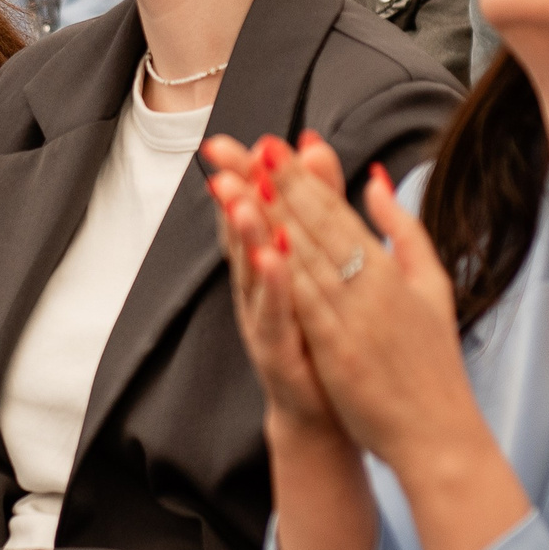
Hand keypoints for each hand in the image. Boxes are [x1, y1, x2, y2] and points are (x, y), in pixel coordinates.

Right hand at [203, 132, 345, 441]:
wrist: (327, 409)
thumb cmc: (321, 330)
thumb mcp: (319, 258)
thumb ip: (319, 202)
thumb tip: (313, 145)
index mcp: (271, 262)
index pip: (256, 208)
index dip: (247, 175)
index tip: (240, 140)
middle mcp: (258, 288)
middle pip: (242, 234)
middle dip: (232, 196)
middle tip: (222, 160)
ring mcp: (263, 320)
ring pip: (251, 273)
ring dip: (246, 237)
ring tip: (241, 203)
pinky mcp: (277, 353)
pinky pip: (273, 317)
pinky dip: (273, 288)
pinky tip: (275, 261)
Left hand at [257, 134, 530, 549]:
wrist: (438, 431)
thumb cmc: (432, 359)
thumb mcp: (430, 283)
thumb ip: (402, 228)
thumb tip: (375, 178)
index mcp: (389, 267)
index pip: (336, 212)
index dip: (302, 177)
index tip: (273, 144)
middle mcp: (370, 285)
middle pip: (315, 226)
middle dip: (278, 182)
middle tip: (244, 146)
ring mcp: (352, 317)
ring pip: (303, 257)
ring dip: (267, 218)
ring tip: (237, 183)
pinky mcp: (338, 350)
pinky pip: (305, 305)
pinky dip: (284, 274)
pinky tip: (259, 247)